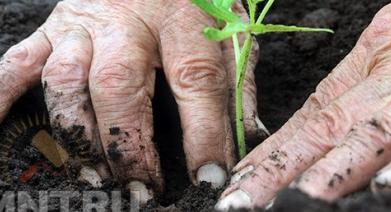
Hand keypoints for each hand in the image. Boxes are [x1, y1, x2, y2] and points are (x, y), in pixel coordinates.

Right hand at [0, 0, 266, 201]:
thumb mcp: (229, 28)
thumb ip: (238, 79)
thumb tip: (248, 133)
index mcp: (183, 19)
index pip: (196, 81)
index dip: (204, 134)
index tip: (208, 176)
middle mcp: (129, 22)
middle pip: (119, 86)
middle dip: (129, 146)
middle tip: (141, 189)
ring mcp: (84, 25)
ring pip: (65, 81)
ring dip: (78, 135)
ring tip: (95, 175)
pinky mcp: (53, 28)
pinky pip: (18, 62)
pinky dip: (2, 97)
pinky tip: (1, 128)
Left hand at [218, 0, 390, 208]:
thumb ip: (357, 88)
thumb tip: (314, 132)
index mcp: (369, 63)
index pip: (310, 117)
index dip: (271, 153)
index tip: (240, 183)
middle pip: (328, 130)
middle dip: (280, 172)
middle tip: (242, 204)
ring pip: (376, 134)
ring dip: (334, 174)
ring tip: (298, 203)